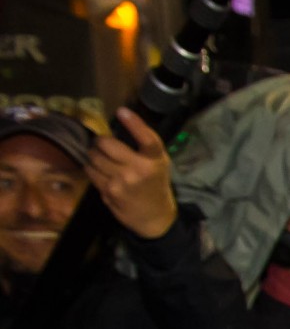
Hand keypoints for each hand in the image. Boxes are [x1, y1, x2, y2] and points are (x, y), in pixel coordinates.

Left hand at [85, 108, 176, 239]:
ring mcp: (123, 181)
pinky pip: (91, 171)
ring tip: (102, 160)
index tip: (122, 111)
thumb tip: (121, 119)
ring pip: (94, 156)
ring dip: (94, 155)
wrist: (154, 217)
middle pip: (107, 144)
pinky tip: (100, 173)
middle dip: (101, 142)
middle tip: (103, 145)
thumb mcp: (158, 164)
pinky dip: (92, 169)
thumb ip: (144, 146)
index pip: (147, 139)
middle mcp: (140, 169)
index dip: (134, 123)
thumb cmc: (154, 184)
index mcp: (155, 161)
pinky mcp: (109, 191)